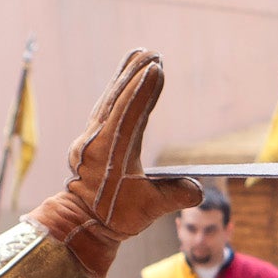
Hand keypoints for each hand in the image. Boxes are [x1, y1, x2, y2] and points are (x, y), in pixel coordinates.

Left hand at [24, 51, 202, 277]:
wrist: (80, 224)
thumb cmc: (114, 218)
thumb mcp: (150, 210)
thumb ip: (176, 195)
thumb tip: (197, 188)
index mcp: (111, 152)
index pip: (129, 113)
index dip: (144, 90)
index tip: (157, 68)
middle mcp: (96, 140)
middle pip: (116, 98)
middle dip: (133, 74)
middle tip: (149, 52)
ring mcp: (90, 138)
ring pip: (108, 100)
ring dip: (124, 77)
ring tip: (137, 56)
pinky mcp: (89, 141)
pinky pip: (104, 109)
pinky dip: (116, 92)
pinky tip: (123, 83)